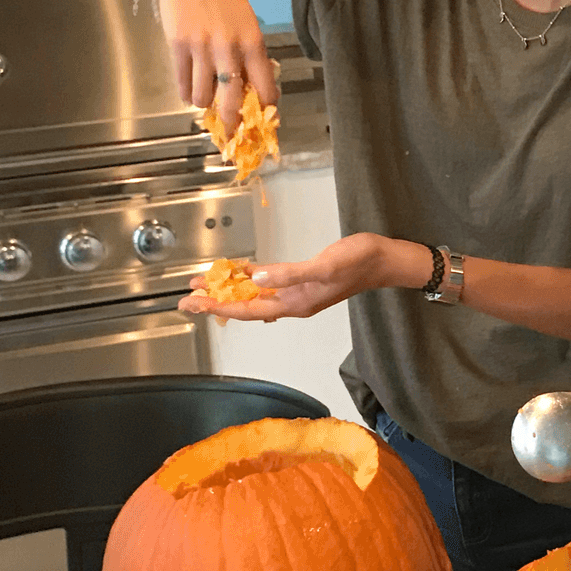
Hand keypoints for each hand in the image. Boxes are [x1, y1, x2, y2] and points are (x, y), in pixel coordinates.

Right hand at [148, 0, 280, 131]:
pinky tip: (187, 91)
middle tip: (231, 129)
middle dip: (232, 120)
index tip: (262, 117)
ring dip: (203, 103)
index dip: (264, 107)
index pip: (264, 85)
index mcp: (253, 40)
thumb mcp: (245, 17)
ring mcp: (202, 46)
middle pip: (233, 99)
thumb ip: (248, 49)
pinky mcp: (178, 43)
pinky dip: (185, 92)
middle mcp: (229, 46)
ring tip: (203, 100)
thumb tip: (249, 82)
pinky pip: (182, 81)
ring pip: (203, 95)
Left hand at [181, 234, 419, 321]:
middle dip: (215, 302)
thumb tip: (256, 279)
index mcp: (295, 303)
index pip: (247, 310)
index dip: (218, 306)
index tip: (192, 303)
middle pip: (245, 306)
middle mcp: (292, 302)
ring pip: (255, 296)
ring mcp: (297, 293)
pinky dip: (251, 280)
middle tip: (186, 298)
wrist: (384, 260)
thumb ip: (290, 274)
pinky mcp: (303, 280)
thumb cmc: (358, 261)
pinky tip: (239, 274)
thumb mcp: (324, 266)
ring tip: (204, 285)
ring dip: (230, 292)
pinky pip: (269, 284)